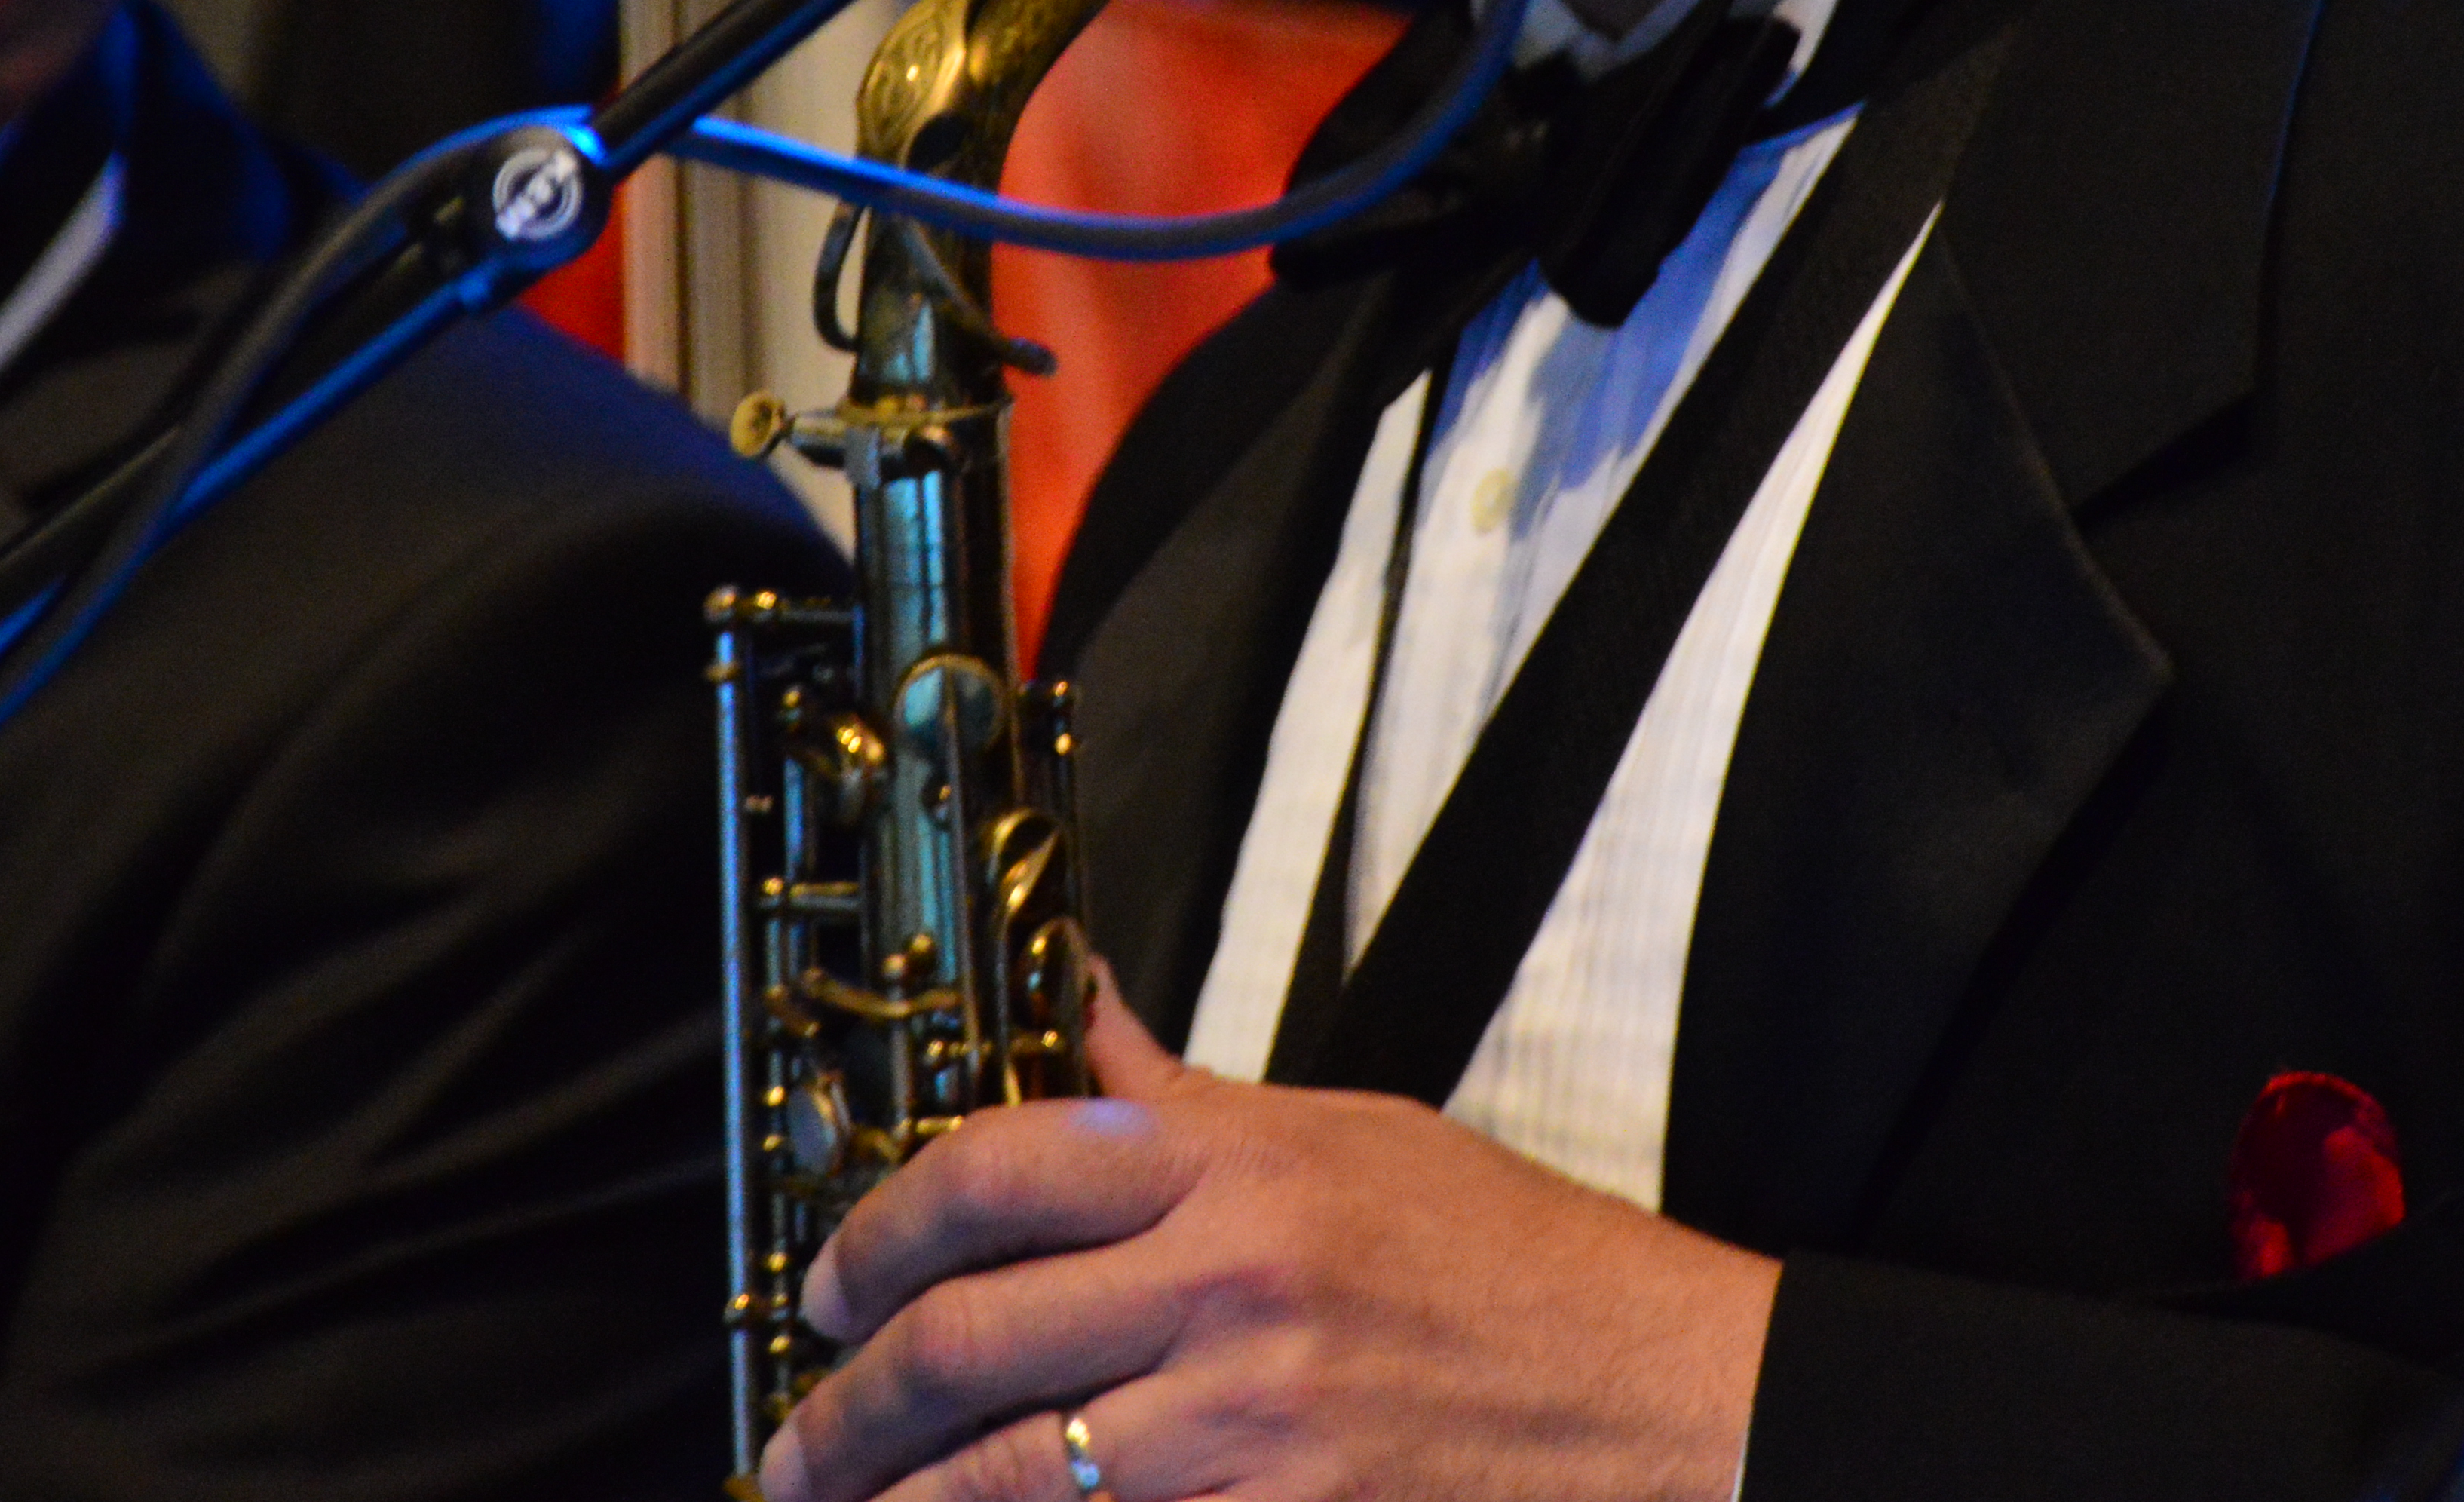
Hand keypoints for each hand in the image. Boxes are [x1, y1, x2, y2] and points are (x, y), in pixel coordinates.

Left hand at [757, 989, 1778, 1501]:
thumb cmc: (1511, 1268)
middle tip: (798, 1440)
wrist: (1665, 1405)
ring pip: (1006, 1472)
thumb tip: (1066, 1008)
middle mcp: (1230, 1286)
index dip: (878, 1230)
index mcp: (1237, 1167)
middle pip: (971, 1336)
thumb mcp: (1346, 1140)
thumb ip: (1176, 1100)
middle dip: (847, 1403)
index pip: (996, 1168)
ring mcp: (1253, 1425)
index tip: (831, 1285)